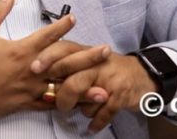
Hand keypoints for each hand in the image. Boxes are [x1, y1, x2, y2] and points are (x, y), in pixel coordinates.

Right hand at [0, 0, 110, 122]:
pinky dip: (66, 104)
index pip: (46, 37)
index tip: (74, 18)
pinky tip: (80, 104)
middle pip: (63, 63)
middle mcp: (29, 71)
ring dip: (84, 86)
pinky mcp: (26, 104)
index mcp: (19, 52)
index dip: (61, 26)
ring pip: (61, 88)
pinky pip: (50, 105)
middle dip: (86, 57)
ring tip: (104, 86)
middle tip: (105, 51)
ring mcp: (29, 90)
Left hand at [43, 52, 159, 133]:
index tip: (34, 68)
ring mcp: (110, 79)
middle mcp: (98, 63)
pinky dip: (96, 122)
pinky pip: (103, 113)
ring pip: (87, 98)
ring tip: (82, 111)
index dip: (48, 58)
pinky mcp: (121, 95)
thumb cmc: (108, 70)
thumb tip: (45, 87)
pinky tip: (92, 128)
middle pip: (74, 78)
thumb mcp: (89, 61)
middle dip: (63, 95)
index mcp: (86, 52)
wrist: (143, 75)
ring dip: (83, 109)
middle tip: (58, 105)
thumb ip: (68, 69)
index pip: (63, 49)